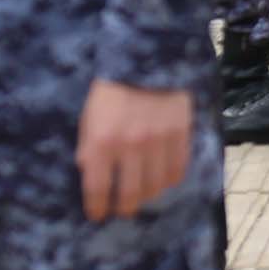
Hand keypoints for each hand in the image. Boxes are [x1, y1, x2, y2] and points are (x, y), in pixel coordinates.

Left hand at [77, 80, 191, 222]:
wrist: (150, 55)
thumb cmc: (112, 88)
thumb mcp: (89, 115)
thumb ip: (88, 146)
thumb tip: (89, 172)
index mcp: (101, 141)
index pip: (97, 189)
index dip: (97, 208)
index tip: (98, 214)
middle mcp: (130, 145)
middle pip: (130, 195)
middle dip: (124, 208)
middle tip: (122, 209)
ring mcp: (159, 140)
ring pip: (156, 187)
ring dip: (147, 196)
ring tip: (143, 194)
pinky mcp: (181, 133)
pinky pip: (178, 170)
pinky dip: (170, 180)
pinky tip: (162, 179)